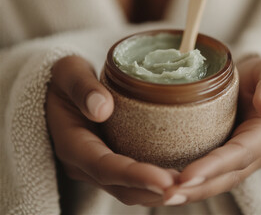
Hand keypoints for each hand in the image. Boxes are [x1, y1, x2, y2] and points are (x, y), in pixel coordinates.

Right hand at [46, 56, 177, 206]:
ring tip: (191, 186)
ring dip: (159, 193)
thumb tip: (101, 108)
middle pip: (121, 188)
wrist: (65, 92)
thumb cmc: (67, 78)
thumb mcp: (67, 71)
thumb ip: (80, 86)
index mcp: (72, 144)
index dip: (136, 176)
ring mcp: (99, 168)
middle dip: (154, 191)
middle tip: (189, 186)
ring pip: (131, 191)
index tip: (167, 181)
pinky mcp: (113, 163)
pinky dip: (158, 184)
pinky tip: (182, 177)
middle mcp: (85, 165)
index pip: (105, 167)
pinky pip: (136, 182)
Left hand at [163, 57, 260, 205]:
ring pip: (214, 182)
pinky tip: (163, 188)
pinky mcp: (222, 158)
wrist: (256, 86)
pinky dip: (186, 184)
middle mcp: (252, 155)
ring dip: (189, 192)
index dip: (214, 167)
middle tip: (167, 195)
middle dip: (197, 189)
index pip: (239, 155)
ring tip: (162, 197)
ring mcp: (237, 160)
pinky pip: (206, 176)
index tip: (188, 176)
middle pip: (224, 178)